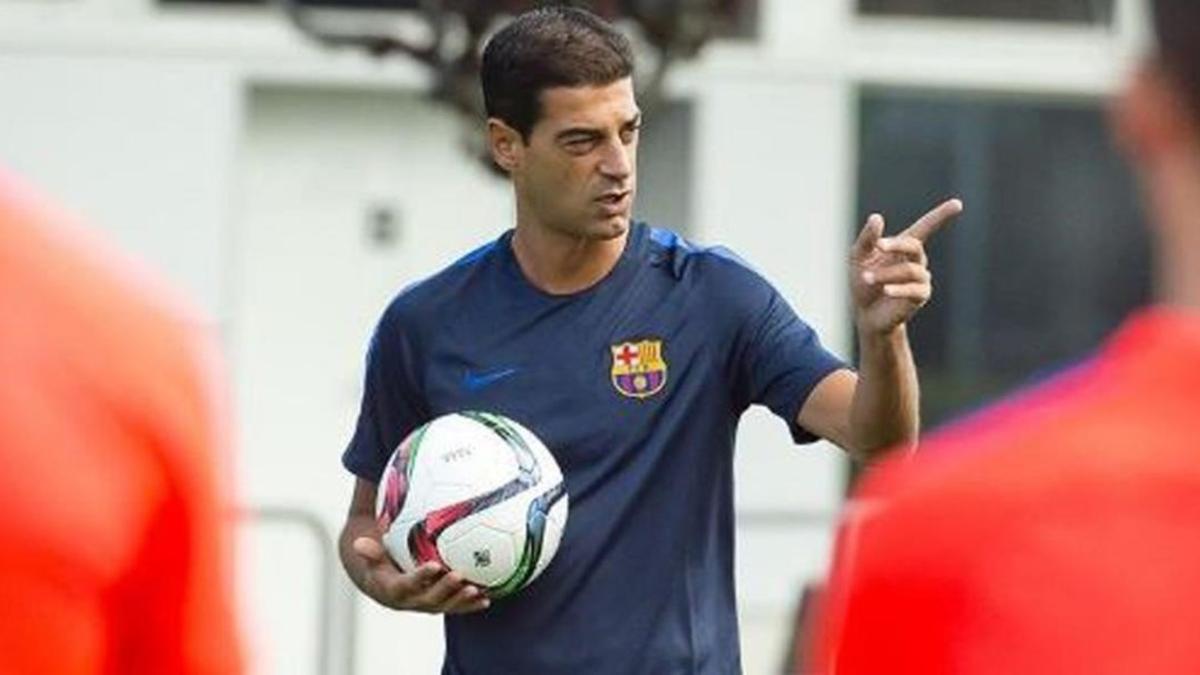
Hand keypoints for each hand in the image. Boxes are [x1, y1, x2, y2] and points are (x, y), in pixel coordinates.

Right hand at [352, 537, 490, 613]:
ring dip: (461, 600)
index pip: (408, 585)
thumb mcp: (373, 558)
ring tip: (477, 590)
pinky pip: (456, 607)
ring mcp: (427, 605)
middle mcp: (412, 601)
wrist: (385, 587)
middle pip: (430, 599)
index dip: (420, 577)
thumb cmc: (381, 565)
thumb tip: (359, 542)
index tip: (433, 566)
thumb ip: (369, 551)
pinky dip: (471, 605)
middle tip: (459, 575)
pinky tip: (488, 598)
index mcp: (395, 589)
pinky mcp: (439, 605)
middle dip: (445, 589)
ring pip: (446, 605)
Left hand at [851, 199, 962, 335]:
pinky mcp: (920, 296)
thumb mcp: (859, 257)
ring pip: (909, 270)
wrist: (866, 314)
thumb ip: (867, 238)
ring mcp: (921, 278)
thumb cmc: (863, 282)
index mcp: (903, 246)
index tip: (958, 204)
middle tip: (878, 245)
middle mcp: (916, 260)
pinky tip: (886, 290)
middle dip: (896, 244)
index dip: (941, 215)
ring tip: (867, 278)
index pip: (925, 227)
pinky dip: (898, 289)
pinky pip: (914, 289)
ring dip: (886, 274)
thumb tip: (877, 217)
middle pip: (913, 245)